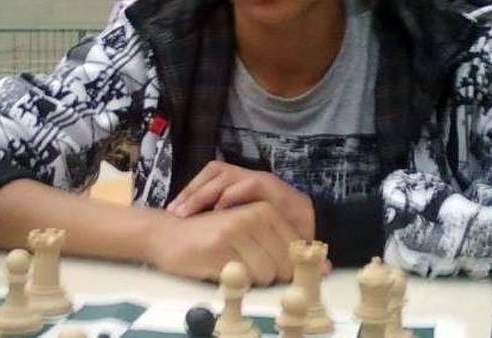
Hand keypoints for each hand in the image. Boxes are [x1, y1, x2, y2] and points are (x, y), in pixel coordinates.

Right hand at [148, 201, 296, 284]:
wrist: (167, 234)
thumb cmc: (211, 237)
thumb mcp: (250, 233)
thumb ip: (282, 247)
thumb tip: (324, 268)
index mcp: (264, 210)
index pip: (296, 249)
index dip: (290, 267)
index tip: (276, 271)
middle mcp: (253, 216)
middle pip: (283, 265)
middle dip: (268, 274)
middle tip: (244, 265)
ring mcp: (235, 231)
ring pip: (265, 274)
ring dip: (250, 278)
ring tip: (231, 263)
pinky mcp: (219, 248)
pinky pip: (243, 279)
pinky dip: (234, 280)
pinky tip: (219, 266)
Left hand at [167, 160, 314, 240]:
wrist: (312, 226)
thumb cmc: (276, 228)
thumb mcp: (244, 224)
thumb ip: (225, 222)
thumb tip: (196, 229)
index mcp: (239, 183)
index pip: (209, 176)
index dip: (190, 190)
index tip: (173, 210)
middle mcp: (247, 177)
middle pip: (214, 171)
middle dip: (192, 191)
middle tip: (175, 212)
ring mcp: (261, 180)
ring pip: (226, 174)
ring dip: (205, 192)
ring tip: (189, 211)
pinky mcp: (274, 188)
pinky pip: (249, 185)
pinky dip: (232, 195)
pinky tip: (219, 209)